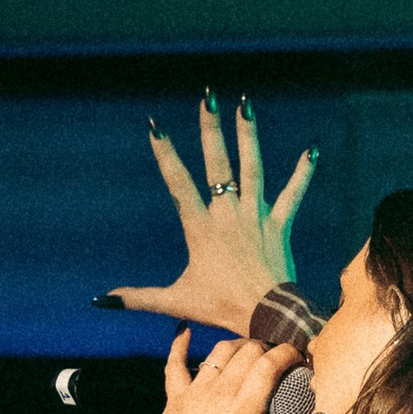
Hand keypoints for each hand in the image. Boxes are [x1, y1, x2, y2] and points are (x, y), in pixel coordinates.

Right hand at [104, 97, 315, 340]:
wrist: (268, 315)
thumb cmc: (221, 308)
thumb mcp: (176, 301)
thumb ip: (138, 297)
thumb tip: (101, 300)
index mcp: (200, 227)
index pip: (178, 183)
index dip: (166, 154)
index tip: (156, 127)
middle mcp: (227, 214)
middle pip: (217, 164)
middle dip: (211, 129)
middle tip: (208, 98)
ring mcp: (255, 217)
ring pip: (252, 168)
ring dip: (248, 136)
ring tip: (245, 105)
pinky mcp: (279, 225)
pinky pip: (292, 195)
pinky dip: (302, 173)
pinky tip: (311, 151)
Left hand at [145, 329, 302, 413]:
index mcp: (242, 411)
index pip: (269, 366)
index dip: (288, 355)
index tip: (298, 358)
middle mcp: (221, 393)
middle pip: (249, 351)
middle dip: (267, 349)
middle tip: (275, 359)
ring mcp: (195, 391)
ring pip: (220, 351)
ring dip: (238, 345)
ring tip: (248, 350)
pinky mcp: (174, 397)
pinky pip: (175, 364)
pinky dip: (180, 345)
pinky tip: (185, 331)